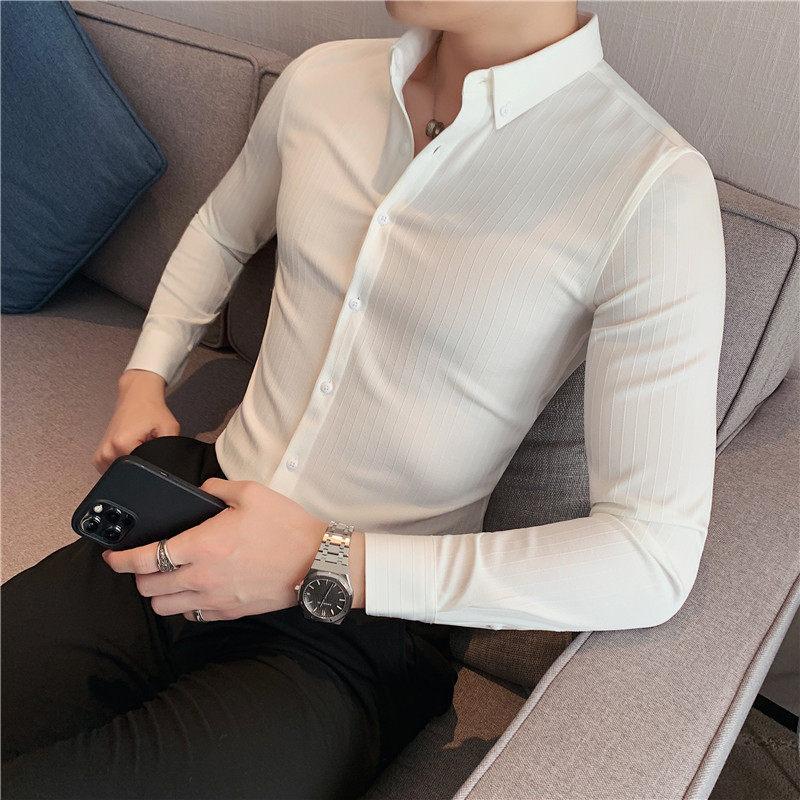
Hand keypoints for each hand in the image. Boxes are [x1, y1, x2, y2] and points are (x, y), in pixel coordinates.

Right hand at [92, 369, 178, 473]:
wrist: (137, 396)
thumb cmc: (150, 409)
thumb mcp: (169, 428)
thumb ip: (170, 449)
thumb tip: (168, 467)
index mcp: (121, 445)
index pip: (140, 470)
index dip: (151, 461)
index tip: (151, 446)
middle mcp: (107, 451)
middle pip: (130, 472)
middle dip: (142, 461)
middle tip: (144, 442)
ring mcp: (100, 455)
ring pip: (122, 472)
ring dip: (132, 462)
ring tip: (136, 443)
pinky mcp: (99, 456)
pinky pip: (113, 469)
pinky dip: (124, 461)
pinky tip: (129, 447)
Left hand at [101, 478, 365, 620]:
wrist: (317, 563)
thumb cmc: (287, 527)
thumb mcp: (253, 493)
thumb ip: (218, 488)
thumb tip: (202, 491)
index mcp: (203, 545)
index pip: (145, 559)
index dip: (121, 560)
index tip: (112, 556)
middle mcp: (202, 577)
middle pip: (148, 588)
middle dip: (139, 575)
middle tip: (146, 562)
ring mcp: (214, 599)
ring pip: (164, 607)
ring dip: (159, 593)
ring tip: (168, 578)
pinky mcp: (229, 612)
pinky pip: (190, 616)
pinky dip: (183, 605)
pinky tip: (193, 590)